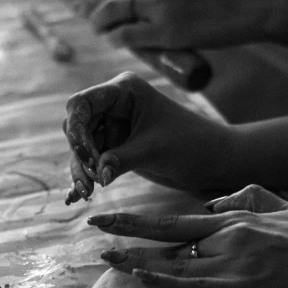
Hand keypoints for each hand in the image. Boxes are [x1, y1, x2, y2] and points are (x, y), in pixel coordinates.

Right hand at [62, 71, 232, 202]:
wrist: (212, 161)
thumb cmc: (189, 144)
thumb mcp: (152, 150)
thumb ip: (120, 160)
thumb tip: (96, 176)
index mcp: (123, 90)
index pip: (82, 103)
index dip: (76, 129)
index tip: (86, 156)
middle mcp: (113, 104)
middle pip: (77, 126)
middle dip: (79, 154)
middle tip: (89, 182)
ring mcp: (112, 126)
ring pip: (81, 147)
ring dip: (81, 170)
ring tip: (86, 194)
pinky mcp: (115, 146)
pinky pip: (91, 160)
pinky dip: (85, 176)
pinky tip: (75, 196)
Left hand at [75, 0, 279, 50]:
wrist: (249, 5)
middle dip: (89, 4)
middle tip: (82, 14)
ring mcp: (160, 7)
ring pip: (112, 13)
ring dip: (98, 22)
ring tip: (97, 29)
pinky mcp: (167, 33)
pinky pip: (127, 36)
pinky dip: (115, 39)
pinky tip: (114, 41)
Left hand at [87, 184, 287, 287]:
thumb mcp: (281, 206)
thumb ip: (244, 198)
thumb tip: (211, 205)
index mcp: (239, 216)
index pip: (179, 220)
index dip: (143, 222)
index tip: (116, 221)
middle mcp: (230, 233)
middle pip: (168, 234)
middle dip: (128, 231)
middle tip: (96, 229)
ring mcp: (234, 260)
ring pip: (174, 261)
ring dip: (137, 260)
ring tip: (108, 257)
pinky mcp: (244, 287)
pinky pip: (193, 285)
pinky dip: (164, 280)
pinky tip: (140, 277)